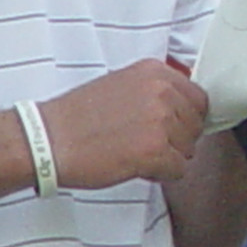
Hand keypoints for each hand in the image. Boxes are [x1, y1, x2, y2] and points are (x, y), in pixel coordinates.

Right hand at [38, 59, 208, 187]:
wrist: (48, 140)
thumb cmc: (77, 117)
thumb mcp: (121, 84)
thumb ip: (154, 91)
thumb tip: (182, 108)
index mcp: (155, 72)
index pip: (198, 98)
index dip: (185, 119)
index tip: (170, 129)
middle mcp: (162, 91)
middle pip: (196, 125)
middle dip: (177, 140)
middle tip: (147, 145)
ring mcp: (160, 121)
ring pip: (189, 149)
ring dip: (168, 158)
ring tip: (136, 155)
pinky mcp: (154, 151)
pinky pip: (179, 169)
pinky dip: (161, 175)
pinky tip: (137, 168)